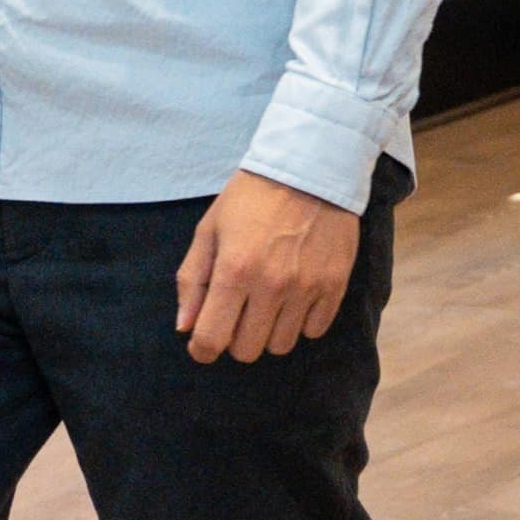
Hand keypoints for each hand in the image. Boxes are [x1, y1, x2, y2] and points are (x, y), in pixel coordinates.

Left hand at [179, 171, 362, 364]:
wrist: (309, 169)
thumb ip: (192, 280)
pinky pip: (314, 331)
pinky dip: (301, 322)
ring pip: (281, 346)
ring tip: (267, 302)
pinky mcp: (334, 286)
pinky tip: (294, 297)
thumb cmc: (250, 199)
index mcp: (233, 270)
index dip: (202, 349)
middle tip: (237, 313)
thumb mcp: (209, 230)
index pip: (211, 338)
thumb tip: (184, 327)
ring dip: (268, 332)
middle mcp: (271, 285)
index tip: (203, 344)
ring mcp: (306, 288)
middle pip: (247, 350)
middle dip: (235, 338)